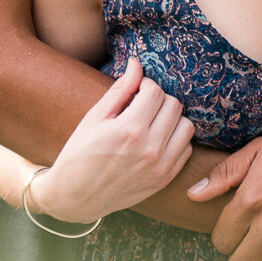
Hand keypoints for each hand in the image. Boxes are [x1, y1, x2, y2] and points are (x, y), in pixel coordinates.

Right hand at [30, 58, 193, 222]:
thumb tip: (137, 63)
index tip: (136, 90)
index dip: (145, 85)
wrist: (75, 197)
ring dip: (172, 118)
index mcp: (129, 129)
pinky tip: (157, 139)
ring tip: (152, 121)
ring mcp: (160, 167)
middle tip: (143, 105)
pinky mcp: (164, 179)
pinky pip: (186, 149)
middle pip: (174, 106)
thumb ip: (120, 89)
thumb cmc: (80, 152)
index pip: (155, 91)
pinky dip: (176, 139)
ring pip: (186, 126)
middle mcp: (150, 148)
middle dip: (159, 99)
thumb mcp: (95, 117)